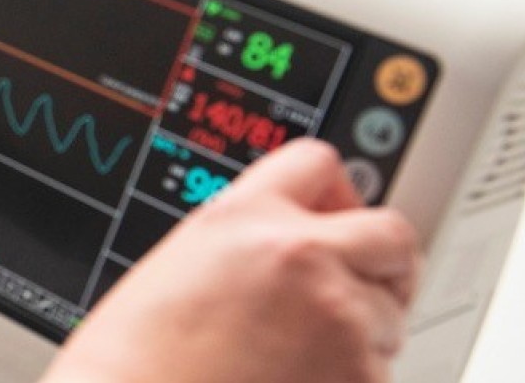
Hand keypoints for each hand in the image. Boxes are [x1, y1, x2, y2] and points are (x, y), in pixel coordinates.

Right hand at [43, 139, 420, 382]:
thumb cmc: (133, 362)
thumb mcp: (177, 269)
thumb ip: (243, 244)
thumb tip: (295, 251)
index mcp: (240, 217)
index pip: (317, 163)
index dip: (334, 194)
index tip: (335, 217)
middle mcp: (297, 254)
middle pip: (389, 231)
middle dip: (381, 260)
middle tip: (360, 286)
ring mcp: (336, 313)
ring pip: (391, 311)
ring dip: (365, 331)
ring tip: (300, 356)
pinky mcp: (358, 372)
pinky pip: (382, 367)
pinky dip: (352, 377)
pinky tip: (296, 379)